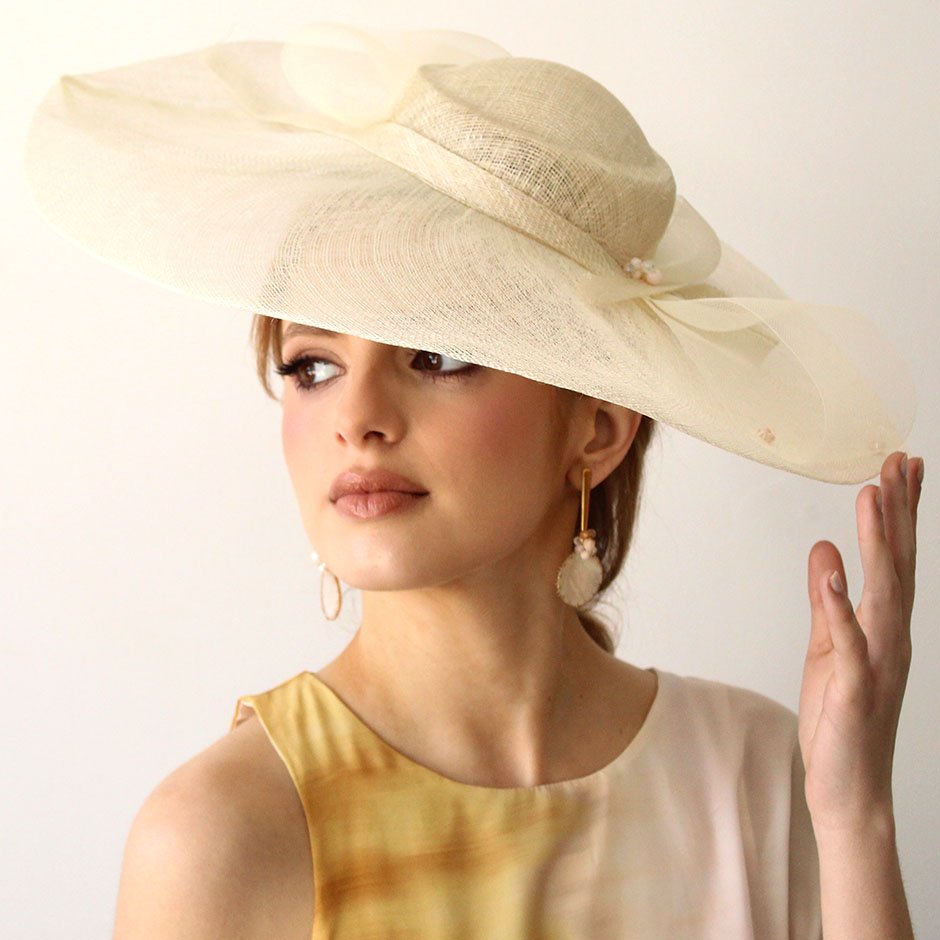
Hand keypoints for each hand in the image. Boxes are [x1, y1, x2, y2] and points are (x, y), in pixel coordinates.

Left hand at [799, 450, 922, 833]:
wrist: (849, 786)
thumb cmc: (841, 716)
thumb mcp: (827, 646)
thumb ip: (827, 600)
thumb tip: (824, 550)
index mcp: (883, 626)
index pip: (895, 559)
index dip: (898, 514)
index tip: (899, 468)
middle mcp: (889, 638)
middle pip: (897, 566)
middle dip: (897, 514)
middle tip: (897, 462)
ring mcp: (875, 663)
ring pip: (880, 594)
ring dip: (877, 545)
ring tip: (871, 497)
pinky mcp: (852, 689)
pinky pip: (848, 644)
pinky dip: (840, 609)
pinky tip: (833, 575)